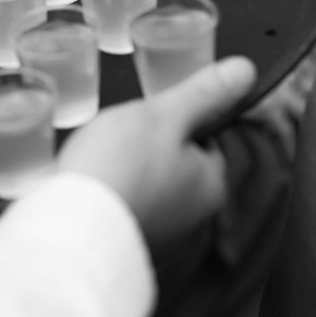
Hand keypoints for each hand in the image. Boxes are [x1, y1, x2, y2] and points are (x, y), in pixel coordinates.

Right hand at [55, 57, 257, 249]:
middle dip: (145, 151)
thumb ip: (203, 93)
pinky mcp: (125, 247)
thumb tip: (245, 70)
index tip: (145, 118)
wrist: (71, 229)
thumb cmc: (120, 166)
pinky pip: (121, 211)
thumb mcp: (164, 115)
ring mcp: (158, 237)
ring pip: (145, 190)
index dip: (173, 123)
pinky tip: (87, 187)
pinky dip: (107, 198)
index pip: (204, 142)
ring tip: (95, 161)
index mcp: (211, 186)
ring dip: (124, 176)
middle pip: (173, 168)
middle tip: (113, 138)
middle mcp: (193, 220)